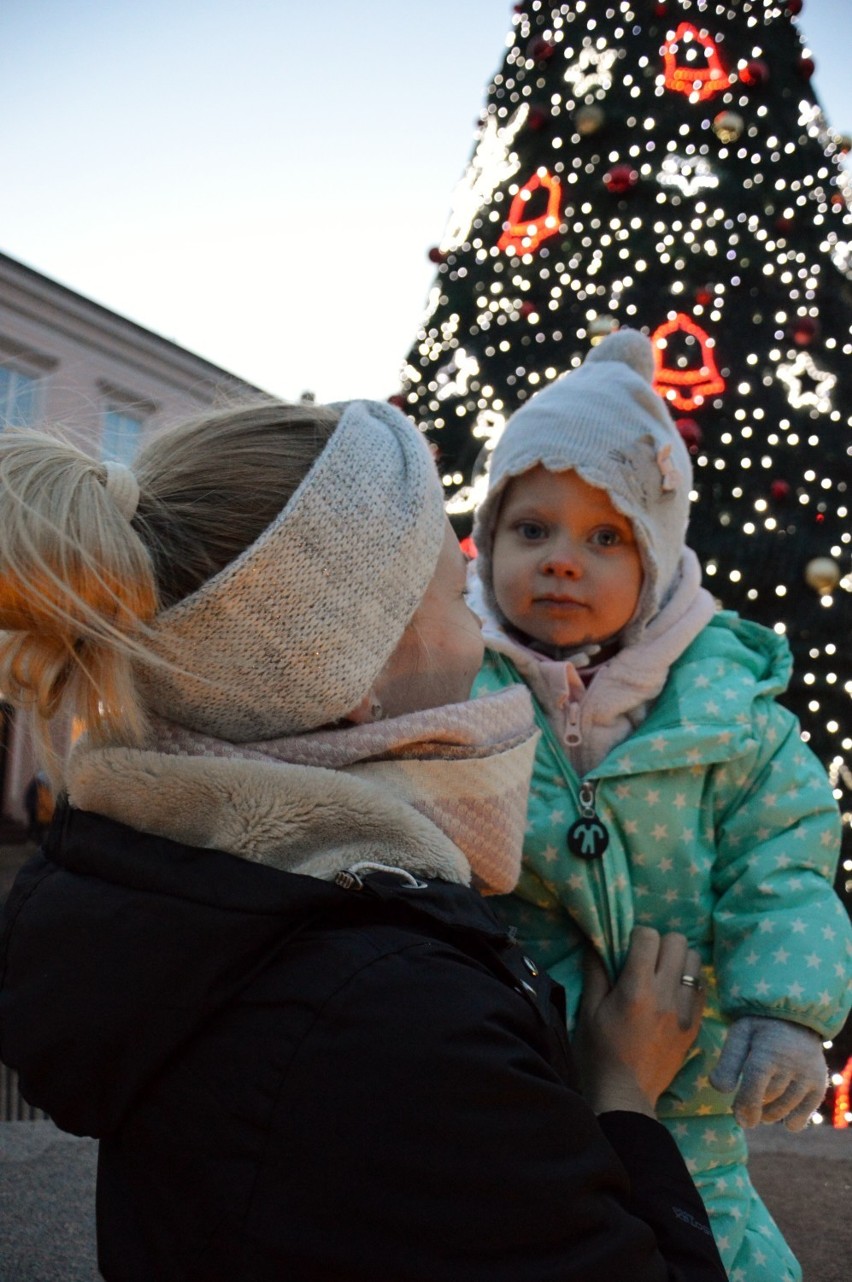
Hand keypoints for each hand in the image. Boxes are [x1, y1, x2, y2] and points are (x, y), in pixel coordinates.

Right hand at [574, 926, 703, 1115]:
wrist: (625, 1095)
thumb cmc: (600, 1052)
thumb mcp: (589, 1010)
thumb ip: (596, 972)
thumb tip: (597, 943)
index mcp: (636, 990)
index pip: (649, 937)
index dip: (636, 935)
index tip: (628, 948)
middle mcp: (666, 995)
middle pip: (678, 942)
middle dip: (660, 943)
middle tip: (647, 960)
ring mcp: (685, 1011)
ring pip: (695, 961)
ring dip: (678, 961)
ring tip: (663, 975)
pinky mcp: (695, 1025)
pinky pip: (701, 988)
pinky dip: (689, 983)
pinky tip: (673, 994)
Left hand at [709, 1016, 827, 1130]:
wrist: (796, 1019)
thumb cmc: (760, 1031)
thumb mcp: (740, 1035)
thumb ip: (728, 1061)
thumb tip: (720, 1089)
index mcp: (768, 1050)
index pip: (755, 1084)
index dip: (746, 1104)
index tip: (739, 1119)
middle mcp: (792, 1064)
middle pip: (768, 1098)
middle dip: (754, 1106)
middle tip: (746, 1101)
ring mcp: (808, 1076)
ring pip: (784, 1109)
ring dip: (769, 1114)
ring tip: (761, 1105)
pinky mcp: (819, 1085)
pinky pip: (804, 1115)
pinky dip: (792, 1121)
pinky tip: (784, 1117)